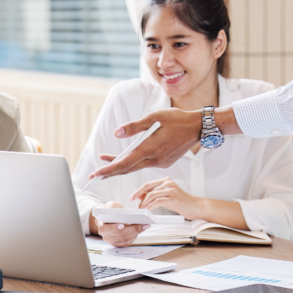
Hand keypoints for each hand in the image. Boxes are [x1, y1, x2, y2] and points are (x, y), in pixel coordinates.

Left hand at [89, 106, 238, 179]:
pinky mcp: (165, 162)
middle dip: (110, 172)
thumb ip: (134, 127)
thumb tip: (116, 133)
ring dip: (122, 165)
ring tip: (107, 162)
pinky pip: (146, 164)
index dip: (108, 169)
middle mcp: (154, 159)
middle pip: (128, 169)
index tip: (96, 174)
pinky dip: (135, 162)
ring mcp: (160, 162)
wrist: (197, 127)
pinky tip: (129, 157)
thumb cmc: (175, 119)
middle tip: (95, 175)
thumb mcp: (153, 118)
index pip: (124, 163)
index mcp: (150, 148)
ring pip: (136, 167)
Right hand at [93, 201, 149, 246]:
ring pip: (124, 239)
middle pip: (119, 234)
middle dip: (132, 229)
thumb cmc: (110, 211)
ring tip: (144, 226)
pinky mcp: (117, 243)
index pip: (105, 228)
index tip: (122, 225)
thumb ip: (110, 206)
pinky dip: (134, 237)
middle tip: (142, 224)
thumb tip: (109, 209)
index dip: (114, 228)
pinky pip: (127, 243)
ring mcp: (110, 240)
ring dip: (136, 233)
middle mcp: (104, 234)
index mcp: (100, 224)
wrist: (109, 218)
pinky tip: (140, 230)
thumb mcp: (110, 205)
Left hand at [130, 178, 204, 219]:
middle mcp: (168, 182)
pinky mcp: (174, 198)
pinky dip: (151, 206)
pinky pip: (159, 201)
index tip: (132, 197)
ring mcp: (171, 189)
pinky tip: (148, 210)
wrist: (195, 206)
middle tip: (133, 202)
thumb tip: (140, 196)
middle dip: (138, 195)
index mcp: (165, 180)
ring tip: (141, 209)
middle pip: (148, 187)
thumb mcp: (166, 196)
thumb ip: (155, 194)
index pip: (148, 184)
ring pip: (152, 194)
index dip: (138, 190)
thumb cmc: (181, 202)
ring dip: (144, 203)